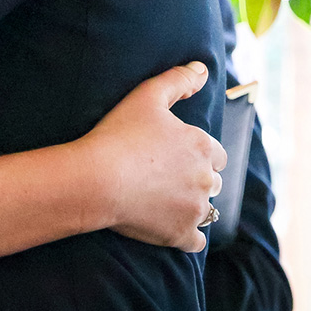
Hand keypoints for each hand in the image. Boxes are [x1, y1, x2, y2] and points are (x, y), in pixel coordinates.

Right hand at [76, 61, 226, 252]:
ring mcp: (195, 210)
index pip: (216, 154)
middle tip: (166, 179)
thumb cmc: (117, 134)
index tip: (175, 157)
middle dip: (196, 181)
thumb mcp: (147, 96)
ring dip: (193, 208)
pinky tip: (171, 229)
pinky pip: (197, 241)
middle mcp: (206, 179)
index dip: (197, 155)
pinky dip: (187, 237)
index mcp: (202, 147)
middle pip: (213, 183)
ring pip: (208, 212)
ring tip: (166, 203)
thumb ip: (178, 80)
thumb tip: (203, 69)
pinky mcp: (181, 235)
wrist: (94, 179)